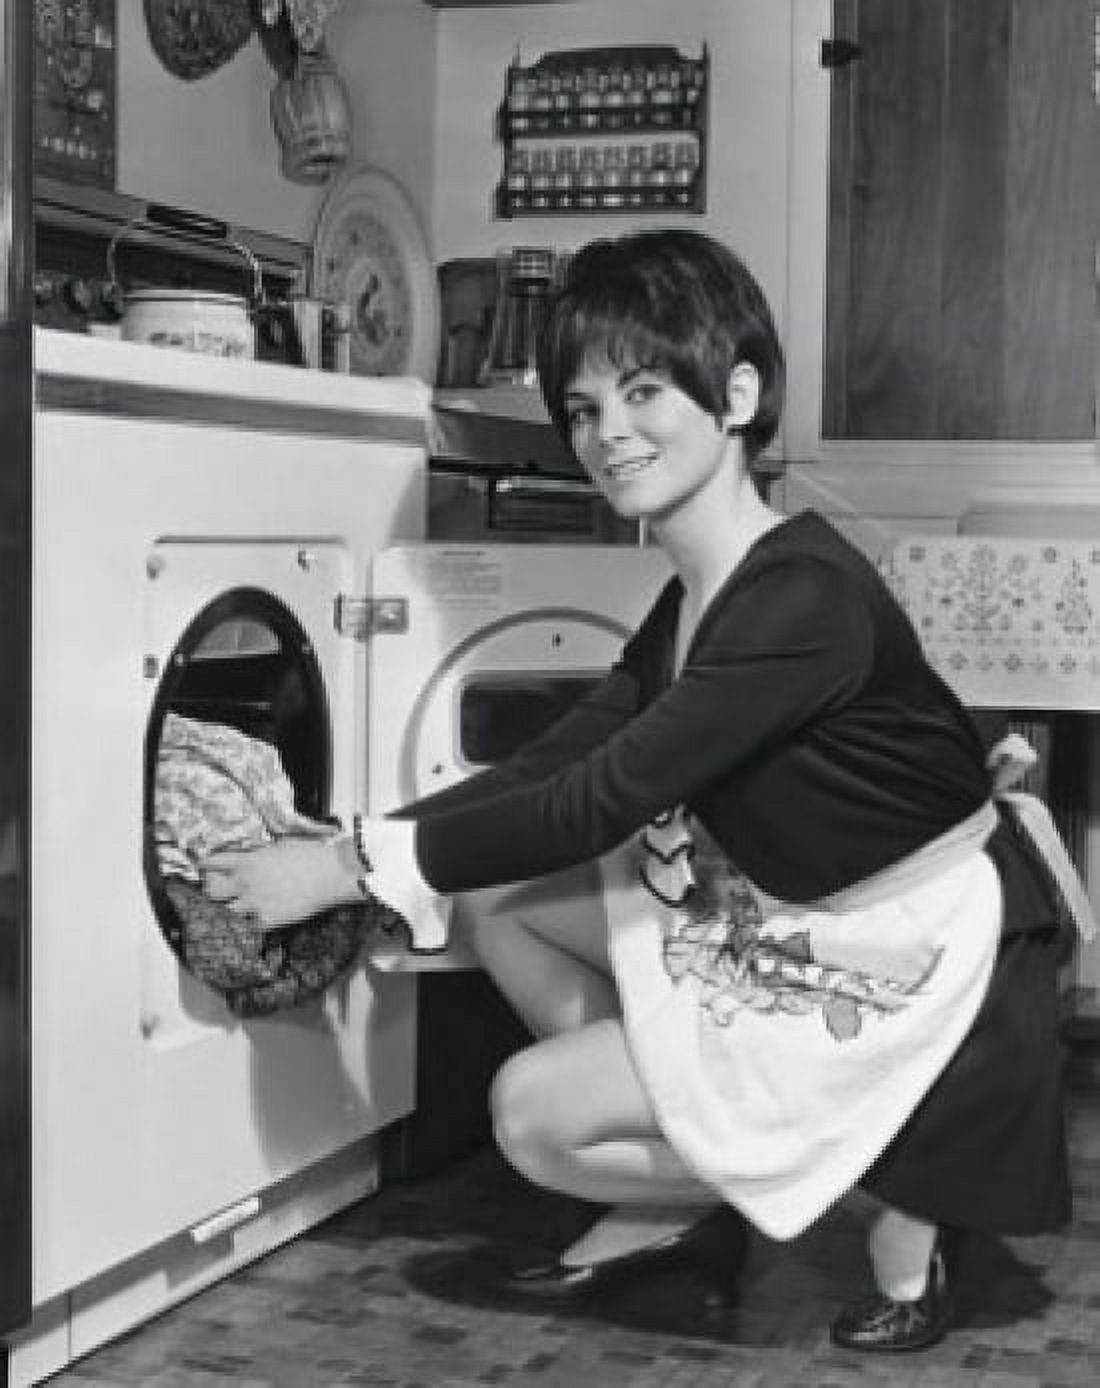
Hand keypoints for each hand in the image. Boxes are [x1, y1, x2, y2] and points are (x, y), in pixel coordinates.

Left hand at [201, 835, 355, 929]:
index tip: (207, 868)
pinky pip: (251, 926)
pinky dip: (254, 923)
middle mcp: (245, 883)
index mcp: (246, 861)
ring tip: (244, 906)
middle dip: (214, 890)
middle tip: (221, 889)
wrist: (330, 873)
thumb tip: (247, 857)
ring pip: (229, 911)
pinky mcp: (268, 921)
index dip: (208, 866)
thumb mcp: (278, 846)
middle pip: (212, 891)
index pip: (212, 863)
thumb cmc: (310, 854)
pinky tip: (260, 919)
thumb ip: (257, 854)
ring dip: (234, 908)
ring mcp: (254, 904)